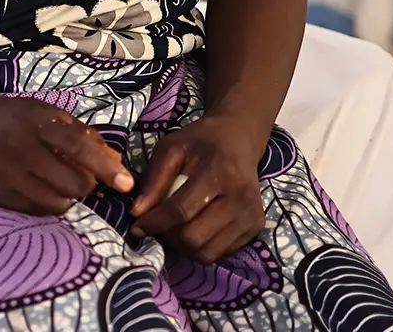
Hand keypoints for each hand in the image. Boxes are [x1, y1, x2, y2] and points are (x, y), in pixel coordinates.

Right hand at [0, 92, 133, 216]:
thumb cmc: (13, 117)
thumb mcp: (46, 113)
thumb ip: (82, 136)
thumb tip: (116, 164)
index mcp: (34, 122)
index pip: (77, 146)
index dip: (105, 166)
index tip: (126, 183)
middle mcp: (17, 149)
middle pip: (70, 183)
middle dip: (85, 185)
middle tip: (82, 177)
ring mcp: (4, 175)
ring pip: (55, 203)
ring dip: (67, 198)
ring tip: (61, 184)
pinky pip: (35, 210)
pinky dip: (46, 203)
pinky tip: (41, 188)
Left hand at [130, 116, 266, 262]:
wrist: (238, 140)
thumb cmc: (200, 143)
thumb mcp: (170, 149)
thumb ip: (154, 181)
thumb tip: (137, 213)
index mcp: (218, 174)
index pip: (180, 211)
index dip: (154, 223)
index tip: (135, 226)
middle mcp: (240, 198)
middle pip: (194, 238)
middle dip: (167, 237)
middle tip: (155, 227)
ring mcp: (251, 216)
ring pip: (207, 253)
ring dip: (182, 247)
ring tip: (171, 231)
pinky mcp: (256, 227)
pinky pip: (221, 253)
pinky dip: (201, 248)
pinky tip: (192, 229)